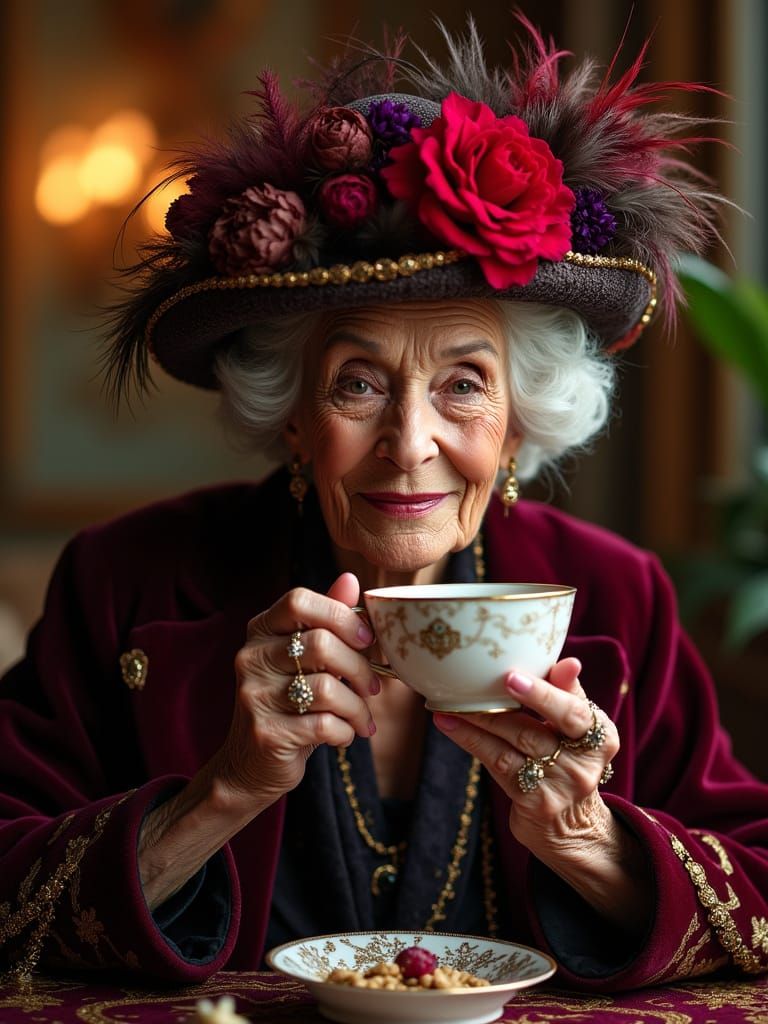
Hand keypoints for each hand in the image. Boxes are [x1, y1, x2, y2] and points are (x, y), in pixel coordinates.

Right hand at [210, 572, 380, 816]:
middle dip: (360, 667)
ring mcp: (254, 695)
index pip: (298, 601)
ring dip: (357, 707)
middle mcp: (251, 657)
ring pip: (327, 688)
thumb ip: (327, 620)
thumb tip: (350, 580)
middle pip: (321, 643)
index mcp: (260, 630)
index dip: (340, 614)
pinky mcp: (266, 733)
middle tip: (373, 686)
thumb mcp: (305, 659)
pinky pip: (324, 725)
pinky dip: (345, 732)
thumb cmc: (288, 703)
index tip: (366, 639)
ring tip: (362, 718)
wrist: (249, 765)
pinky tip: (345, 735)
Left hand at [434, 660, 650, 932]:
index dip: (542, 694)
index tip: (511, 677)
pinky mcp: (535, 804)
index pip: (573, 712)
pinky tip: (450, 726)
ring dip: (475, 725)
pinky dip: (471, 743)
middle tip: (466, 692)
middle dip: (497, 711)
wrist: (571, 823)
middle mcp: (585, 765)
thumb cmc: (567, 755)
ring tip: (447, 706)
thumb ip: (568, 691)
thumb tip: (569, 662)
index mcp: (601, 736)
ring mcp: (560, 788)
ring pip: (510, 749)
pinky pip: (498, 767)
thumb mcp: (575, 725)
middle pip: (534, 732)